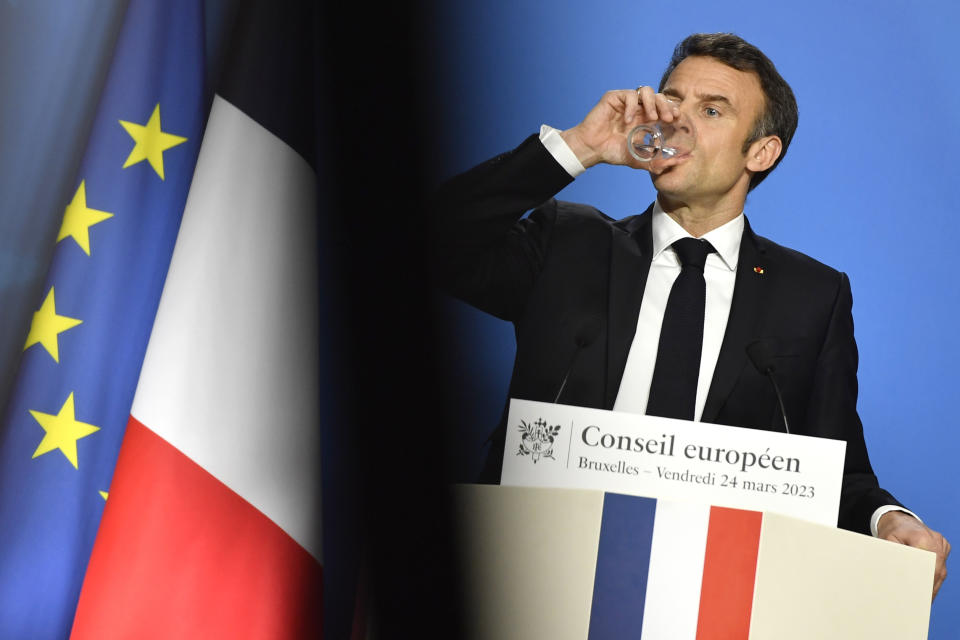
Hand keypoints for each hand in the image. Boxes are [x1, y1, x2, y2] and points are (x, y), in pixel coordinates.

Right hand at [560, 86, 679, 169]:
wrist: (591, 149)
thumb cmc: (612, 153)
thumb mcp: (638, 159)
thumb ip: (657, 162)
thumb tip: (681, 163)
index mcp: (644, 118)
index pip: (664, 107)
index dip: (672, 109)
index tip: (677, 119)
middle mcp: (637, 108)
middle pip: (658, 97)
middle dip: (666, 106)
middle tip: (668, 118)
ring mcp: (626, 102)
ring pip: (646, 91)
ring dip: (653, 103)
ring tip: (652, 117)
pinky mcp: (614, 97)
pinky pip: (629, 95)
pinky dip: (631, 107)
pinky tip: (628, 121)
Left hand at [877, 510, 949, 600]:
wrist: (899, 519)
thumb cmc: (891, 531)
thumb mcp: (887, 542)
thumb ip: (894, 557)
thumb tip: (897, 577)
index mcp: (922, 538)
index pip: (926, 567)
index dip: (922, 582)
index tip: (917, 595)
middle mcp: (935, 540)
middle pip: (936, 571)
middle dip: (928, 587)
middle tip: (919, 602)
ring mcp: (942, 543)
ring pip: (941, 570)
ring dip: (933, 584)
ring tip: (923, 600)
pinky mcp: (944, 546)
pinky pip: (941, 565)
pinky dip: (935, 576)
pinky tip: (928, 588)